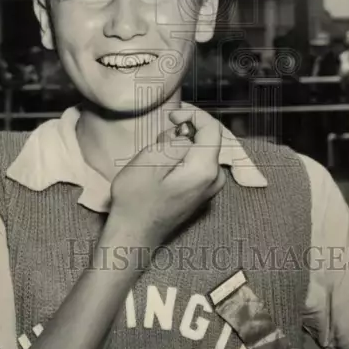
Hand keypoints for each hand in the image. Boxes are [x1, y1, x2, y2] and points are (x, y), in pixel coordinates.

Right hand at [109, 109, 225, 248]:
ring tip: (158, 153)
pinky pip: (198, 163)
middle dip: (186, 130)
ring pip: (203, 150)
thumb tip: (186, 135)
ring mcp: (210, 188)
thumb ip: (174, 142)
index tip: (171, 116)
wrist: (133, 235)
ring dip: (183, 143)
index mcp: (205, 169)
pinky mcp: (202, 193)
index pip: (212, 128)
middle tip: (159, 138)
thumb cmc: (136, 199)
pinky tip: (164, 165)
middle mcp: (215, 178)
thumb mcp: (149, 161)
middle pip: (209, 138)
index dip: (193, 114)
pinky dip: (184, 156)